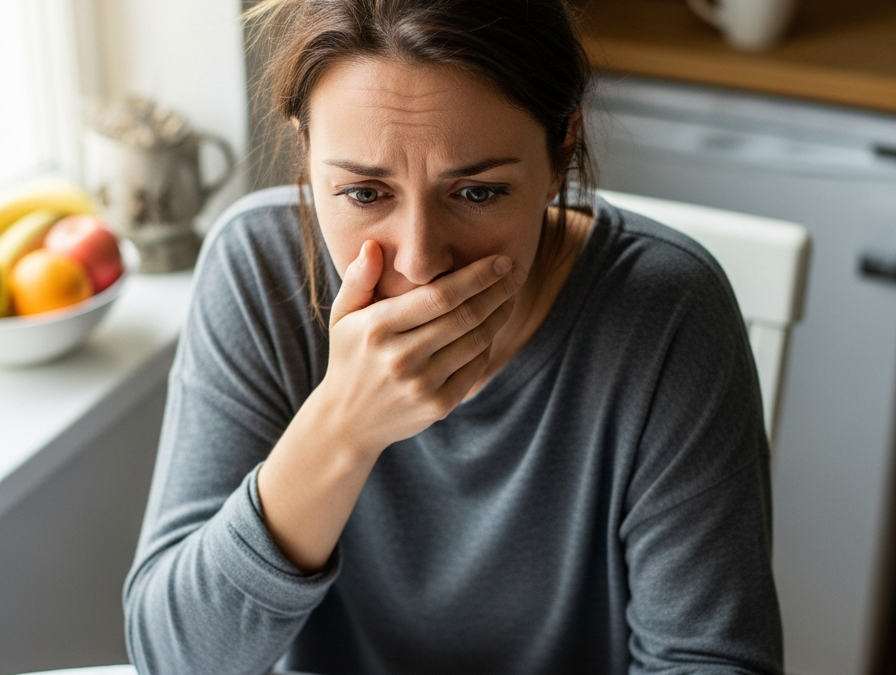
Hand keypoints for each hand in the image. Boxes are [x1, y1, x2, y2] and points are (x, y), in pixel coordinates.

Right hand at [318, 239, 526, 455]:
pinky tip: (491, 329)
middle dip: (498, 291)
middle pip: (465, 316)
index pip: (439, 296)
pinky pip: (475, 369)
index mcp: (377, 328)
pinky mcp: (437, 406)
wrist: (348, 422)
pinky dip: (487, 346)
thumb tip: (373, 245)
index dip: (477, 276)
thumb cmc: (350, 358)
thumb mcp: (342, 316)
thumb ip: (358, 279)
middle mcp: (400, 357)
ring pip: (475, 341)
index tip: (501, 261)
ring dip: (499, 316)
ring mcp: (420, 385)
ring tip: (509, 297)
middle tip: (517, 273)